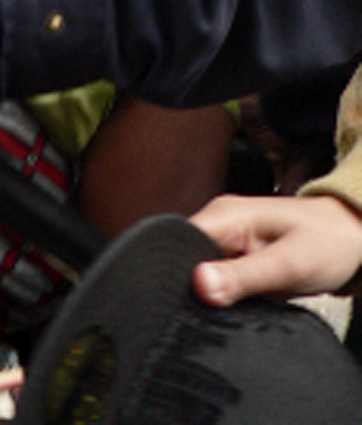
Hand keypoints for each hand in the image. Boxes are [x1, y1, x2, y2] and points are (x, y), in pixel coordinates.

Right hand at [190, 193, 361, 305]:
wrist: (354, 236)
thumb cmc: (328, 241)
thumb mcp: (288, 264)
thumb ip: (243, 276)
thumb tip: (199, 285)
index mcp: (224, 215)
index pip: (178, 244)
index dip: (178, 275)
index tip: (188, 302)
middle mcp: (219, 223)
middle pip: (184, 260)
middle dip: (194, 288)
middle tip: (225, 305)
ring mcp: (226, 238)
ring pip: (199, 271)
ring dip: (211, 292)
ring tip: (241, 300)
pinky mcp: (235, 255)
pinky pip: (216, 276)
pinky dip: (225, 292)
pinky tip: (242, 300)